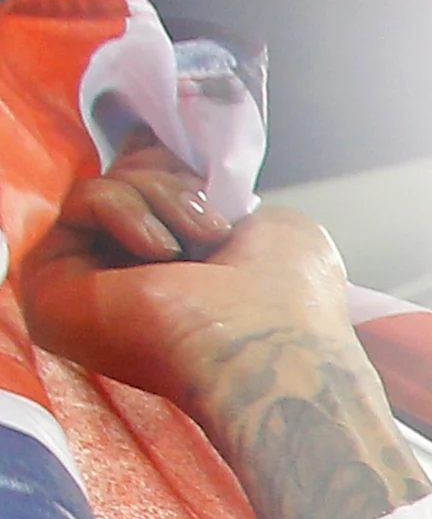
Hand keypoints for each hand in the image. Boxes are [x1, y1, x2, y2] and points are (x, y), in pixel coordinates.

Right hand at [25, 147, 346, 409]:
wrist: (265, 350)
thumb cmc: (290, 302)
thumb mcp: (278, 230)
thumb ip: (223, 204)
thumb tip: (179, 180)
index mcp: (181, 275)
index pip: (154, 191)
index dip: (177, 168)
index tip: (209, 181)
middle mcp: (132, 282)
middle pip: (129, 179)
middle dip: (174, 182)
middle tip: (212, 227)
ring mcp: (89, 285)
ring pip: (109, 187)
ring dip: (164, 198)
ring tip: (200, 245)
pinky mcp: (54, 282)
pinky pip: (84, 200)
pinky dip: (130, 211)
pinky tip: (163, 254)